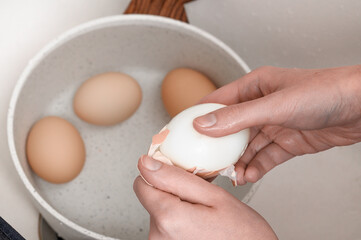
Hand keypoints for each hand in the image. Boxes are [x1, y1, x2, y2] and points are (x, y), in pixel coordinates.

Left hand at [134, 155, 277, 239]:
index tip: (180, 174)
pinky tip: (199, 225)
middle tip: (201, 198)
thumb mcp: (214, 196)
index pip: (141, 183)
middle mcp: (158, 236)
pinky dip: (180, 220)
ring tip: (203, 214)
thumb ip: (176, 178)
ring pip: (161, 211)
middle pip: (153, 197)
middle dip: (174, 192)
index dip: (161, 174)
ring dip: (178, 207)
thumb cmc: (243, 234)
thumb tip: (146, 163)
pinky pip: (167, 226)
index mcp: (168, 218)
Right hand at [193, 65, 360, 184]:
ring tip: (229, 174)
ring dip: (238, 161)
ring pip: (247, 146)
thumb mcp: (275, 105)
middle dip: (218, 147)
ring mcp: (274, 124)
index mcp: (253, 87)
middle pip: (230, 128)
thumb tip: (205, 124)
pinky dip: (256, 167)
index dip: (199, 117)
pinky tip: (249, 175)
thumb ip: (238, 116)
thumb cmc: (325, 92)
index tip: (184, 134)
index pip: (217, 102)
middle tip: (206, 162)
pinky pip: (266, 157)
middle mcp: (261, 105)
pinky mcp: (288, 141)